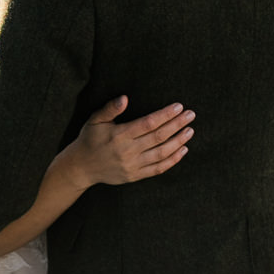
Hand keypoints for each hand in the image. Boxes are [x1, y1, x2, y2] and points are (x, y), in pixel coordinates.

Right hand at [68, 96, 193, 188]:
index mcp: (119, 135)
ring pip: (161, 153)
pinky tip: (183, 149)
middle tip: (191, 115)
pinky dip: (173, 160)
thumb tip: (125, 98)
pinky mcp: (135, 176)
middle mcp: (127, 151)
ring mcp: (132, 165)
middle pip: (158, 136)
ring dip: (178, 141)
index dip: (165, 115)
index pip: (148, 123)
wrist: (81, 167)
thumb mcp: (95, 120)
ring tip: (190, 131)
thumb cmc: (90, 139)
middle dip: (177, 125)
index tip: (179, 107)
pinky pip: (158, 168)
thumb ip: (110, 108)